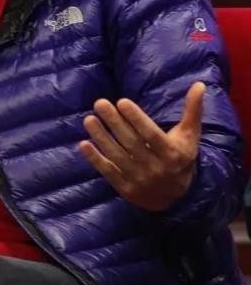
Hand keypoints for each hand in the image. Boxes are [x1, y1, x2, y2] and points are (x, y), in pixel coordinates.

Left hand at [79, 82, 204, 210]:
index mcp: (172, 153)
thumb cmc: (181, 158)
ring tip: (89, 119)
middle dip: (114, 122)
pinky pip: (109, 172)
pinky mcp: (126, 189)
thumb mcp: (190, 136)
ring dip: (101, 137)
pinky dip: (95, 159)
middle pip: (131, 143)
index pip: (151, 134)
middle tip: (100, 103)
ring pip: (117, 156)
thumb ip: (192, 110)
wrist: (178, 199)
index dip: (137, 119)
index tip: (121, 102)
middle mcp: (156, 168)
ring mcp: (140, 180)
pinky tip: (84, 144)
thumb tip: (199, 84)